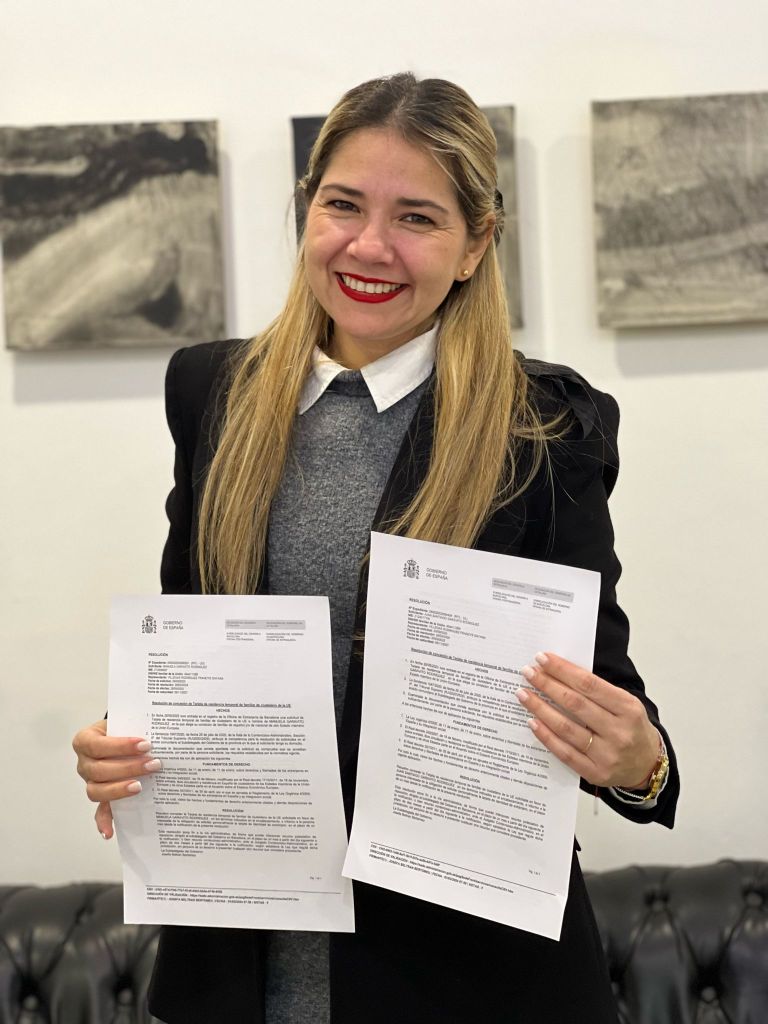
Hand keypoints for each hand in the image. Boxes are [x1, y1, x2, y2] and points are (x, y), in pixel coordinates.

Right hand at [72, 719, 160, 838]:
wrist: (118, 733)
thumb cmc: (122, 728)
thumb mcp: (124, 722)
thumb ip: (134, 729)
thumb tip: (161, 737)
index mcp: (85, 740)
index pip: (98, 745)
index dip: (120, 746)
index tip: (145, 744)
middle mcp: (84, 762)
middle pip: (99, 770)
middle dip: (128, 768)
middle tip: (153, 764)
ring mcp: (89, 781)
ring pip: (96, 790)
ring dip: (119, 790)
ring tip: (140, 787)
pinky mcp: (100, 795)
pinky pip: (99, 810)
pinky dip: (103, 822)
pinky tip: (109, 832)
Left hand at [516, 652, 658, 789]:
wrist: (648, 765)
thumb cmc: (631, 728)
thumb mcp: (625, 704)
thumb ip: (597, 691)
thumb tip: (559, 673)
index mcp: (628, 708)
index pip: (589, 684)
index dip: (563, 670)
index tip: (542, 658)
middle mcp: (619, 732)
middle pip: (575, 704)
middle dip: (547, 685)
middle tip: (528, 672)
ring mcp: (607, 755)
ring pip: (566, 728)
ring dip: (540, 708)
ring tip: (523, 694)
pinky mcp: (595, 772)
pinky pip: (564, 752)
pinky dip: (546, 735)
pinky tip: (532, 721)